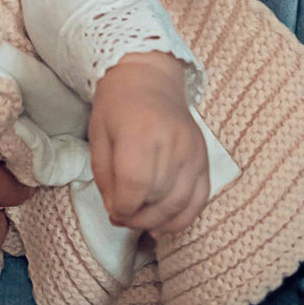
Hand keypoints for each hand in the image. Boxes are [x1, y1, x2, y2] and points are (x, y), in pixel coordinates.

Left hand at [88, 53, 209, 234]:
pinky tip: (163, 224)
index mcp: (140, 133)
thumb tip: (117, 213)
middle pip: (158, 198)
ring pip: (180, 204)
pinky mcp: (205, 159)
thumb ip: (105, 178)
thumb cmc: (117, 108)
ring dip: (158, 221)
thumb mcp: (98, 137)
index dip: (124, 207)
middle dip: (137, 217)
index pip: (136, 184)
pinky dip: (182, 218)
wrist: (149, 80)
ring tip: (140, 221)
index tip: (114, 211)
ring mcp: (194, 152)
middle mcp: (172, 142)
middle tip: (122, 217)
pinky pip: (200, 200)